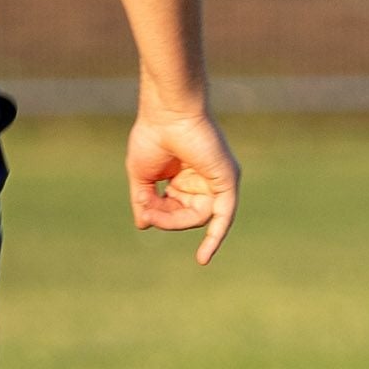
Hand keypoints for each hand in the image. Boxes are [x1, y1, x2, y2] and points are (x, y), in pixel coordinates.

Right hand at [125, 97, 238, 264]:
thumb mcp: (142, 176)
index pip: (176, 209)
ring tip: (156, 209)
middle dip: (166, 218)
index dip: (159, 214)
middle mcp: (204, 180)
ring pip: (200, 217)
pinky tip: (204, 257)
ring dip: (175, 220)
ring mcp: (218, 180)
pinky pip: (224, 216)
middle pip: (188, 215)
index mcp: (186, 177)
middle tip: (148, 210)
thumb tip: (144, 225)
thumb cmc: (152, 135)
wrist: (167, 112)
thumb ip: (144, 201)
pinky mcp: (227, 179)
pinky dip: (215, 237)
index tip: (144, 207)